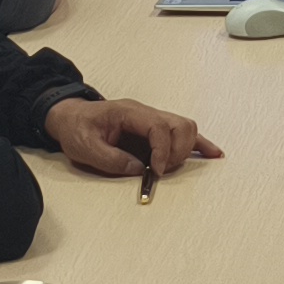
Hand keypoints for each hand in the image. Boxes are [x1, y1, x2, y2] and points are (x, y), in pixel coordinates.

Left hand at [51, 97, 221, 180]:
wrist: (70, 117)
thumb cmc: (76, 128)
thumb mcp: (85, 147)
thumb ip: (111, 159)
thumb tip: (139, 170)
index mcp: (129, 112)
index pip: (159, 126)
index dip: (163, 150)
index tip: (157, 170)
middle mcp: (145, 113)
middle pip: (180, 124)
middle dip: (177, 151)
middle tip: (162, 170)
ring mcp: (152, 120)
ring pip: (186, 127)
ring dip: (186, 149)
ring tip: (171, 168)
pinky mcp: (155, 131)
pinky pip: (182, 134)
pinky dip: (199, 145)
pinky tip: (213, 154)